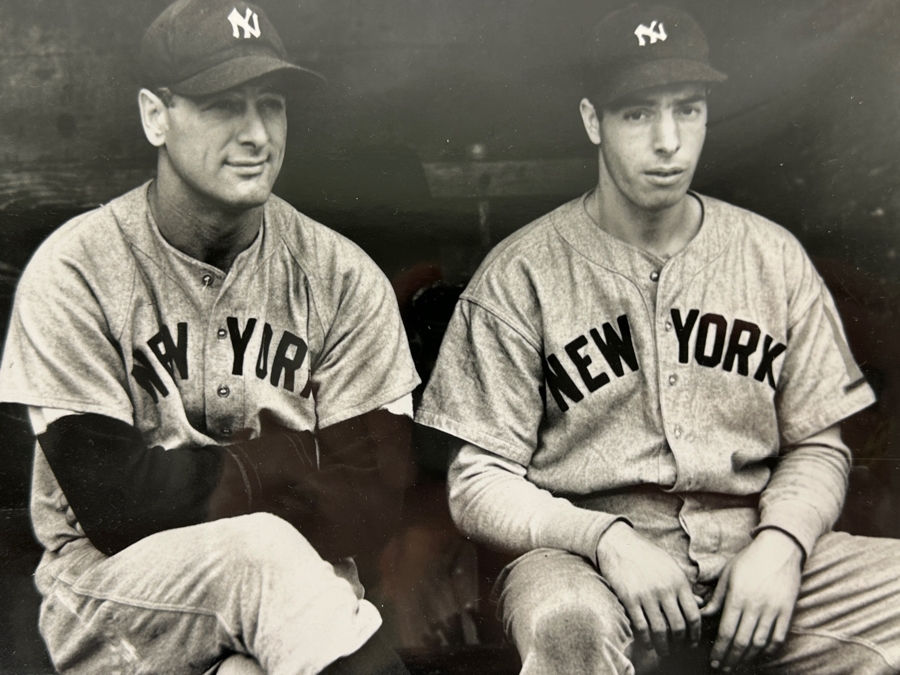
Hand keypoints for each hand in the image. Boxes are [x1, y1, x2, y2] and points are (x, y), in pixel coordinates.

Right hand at [596, 522, 701, 655]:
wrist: (619, 543)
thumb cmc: (647, 555)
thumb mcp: (671, 566)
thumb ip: (685, 586)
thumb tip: (700, 604)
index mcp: (679, 581)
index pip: (693, 615)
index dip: (695, 634)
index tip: (692, 642)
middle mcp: (665, 589)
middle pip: (678, 626)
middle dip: (679, 643)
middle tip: (677, 649)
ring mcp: (647, 594)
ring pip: (660, 630)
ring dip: (662, 646)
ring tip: (662, 652)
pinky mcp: (629, 598)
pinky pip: (641, 626)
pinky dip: (645, 640)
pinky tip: (647, 644)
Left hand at [701, 529, 803, 670]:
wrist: (779, 549)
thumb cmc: (748, 561)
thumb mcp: (727, 575)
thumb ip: (716, 598)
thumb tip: (703, 615)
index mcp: (737, 597)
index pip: (726, 631)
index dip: (719, 650)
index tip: (714, 661)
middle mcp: (756, 606)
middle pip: (741, 641)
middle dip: (730, 658)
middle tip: (722, 669)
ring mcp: (773, 610)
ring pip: (760, 643)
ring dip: (747, 658)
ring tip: (737, 666)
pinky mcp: (787, 611)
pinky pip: (778, 637)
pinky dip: (769, 650)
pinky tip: (759, 656)